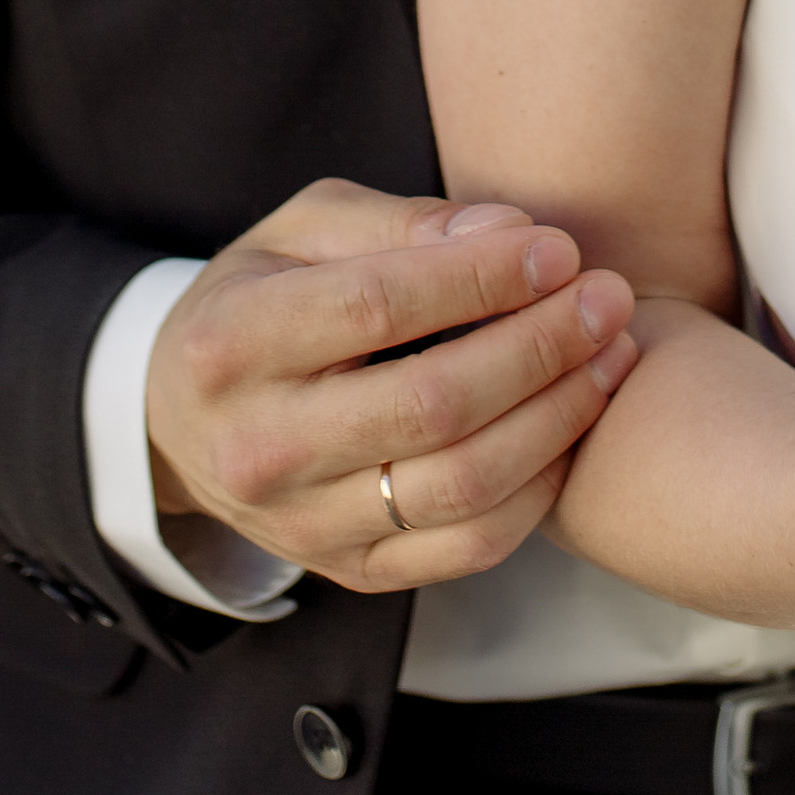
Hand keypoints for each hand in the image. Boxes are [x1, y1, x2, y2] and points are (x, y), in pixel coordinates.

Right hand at [145, 177, 637, 593]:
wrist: (181, 422)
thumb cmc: (262, 299)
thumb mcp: (301, 231)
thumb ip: (401, 223)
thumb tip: (511, 233)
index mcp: (234, 343)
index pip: (377, 308)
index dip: (481, 278)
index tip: (558, 249)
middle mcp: (260, 447)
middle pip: (433, 404)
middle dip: (541, 346)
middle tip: (608, 299)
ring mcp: (302, 524)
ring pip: (461, 485)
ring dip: (558, 418)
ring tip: (613, 356)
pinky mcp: (348, 572)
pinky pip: (467, 547)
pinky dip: (539, 490)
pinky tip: (573, 427)